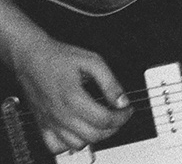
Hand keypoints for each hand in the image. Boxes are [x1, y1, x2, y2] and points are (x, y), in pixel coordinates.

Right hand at [7, 32, 131, 153]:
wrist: (31, 58)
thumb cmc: (59, 57)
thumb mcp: (92, 61)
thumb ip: (110, 83)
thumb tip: (122, 101)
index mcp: (73, 98)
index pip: (104, 119)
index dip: (122, 117)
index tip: (127, 110)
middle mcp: (60, 114)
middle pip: (93, 135)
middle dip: (113, 128)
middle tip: (119, 116)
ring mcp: (50, 122)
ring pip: (77, 144)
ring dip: (95, 137)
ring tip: (102, 123)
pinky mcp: (42, 124)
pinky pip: (55, 146)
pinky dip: (70, 144)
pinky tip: (79, 132)